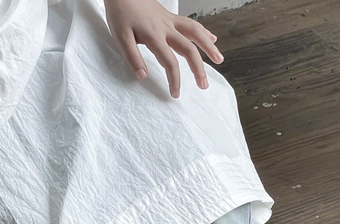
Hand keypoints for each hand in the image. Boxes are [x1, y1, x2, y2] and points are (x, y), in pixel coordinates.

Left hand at [103, 0, 224, 97]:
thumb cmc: (120, 13)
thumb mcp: (120, 38)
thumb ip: (132, 58)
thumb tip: (142, 76)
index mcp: (154, 36)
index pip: (169, 62)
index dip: (174, 80)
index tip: (175, 94)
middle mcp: (166, 28)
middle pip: (189, 49)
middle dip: (198, 68)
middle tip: (204, 85)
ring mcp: (170, 21)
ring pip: (195, 33)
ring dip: (209, 47)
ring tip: (219, 59)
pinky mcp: (170, 16)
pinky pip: (191, 24)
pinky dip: (203, 32)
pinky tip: (212, 39)